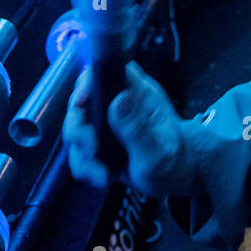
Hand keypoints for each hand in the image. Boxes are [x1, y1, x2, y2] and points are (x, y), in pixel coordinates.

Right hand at [63, 61, 196, 196]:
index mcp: (138, 94)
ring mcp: (107, 122)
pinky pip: (78, 149)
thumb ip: (138, 129)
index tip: (81, 104)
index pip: (106, 71)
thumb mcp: (157, 153)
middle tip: (92, 149)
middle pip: (81, 101)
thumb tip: (120, 99)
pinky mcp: (100, 141)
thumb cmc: (174, 162)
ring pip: (76, 128)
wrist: (175, 180)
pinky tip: (102, 177)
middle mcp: (119, 103)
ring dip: (82, 155)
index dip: (88, 83)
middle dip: (78, 129)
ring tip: (101, 174)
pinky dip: (84, 166)